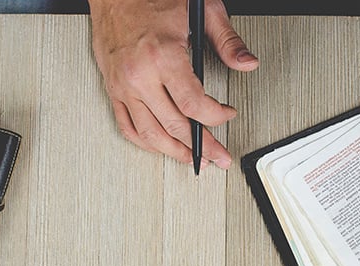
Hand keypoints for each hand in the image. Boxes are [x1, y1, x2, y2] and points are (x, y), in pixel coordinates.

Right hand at [89, 0, 258, 168]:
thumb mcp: (200, 11)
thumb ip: (227, 41)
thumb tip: (247, 63)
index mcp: (163, 57)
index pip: (194, 105)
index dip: (216, 117)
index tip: (227, 115)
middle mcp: (140, 75)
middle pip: (174, 125)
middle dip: (202, 145)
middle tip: (219, 155)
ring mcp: (124, 85)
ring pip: (150, 134)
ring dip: (174, 152)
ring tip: (192, 158)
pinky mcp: (112, 89)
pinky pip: (127, 126)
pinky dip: (146, 142)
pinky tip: (161, 146)